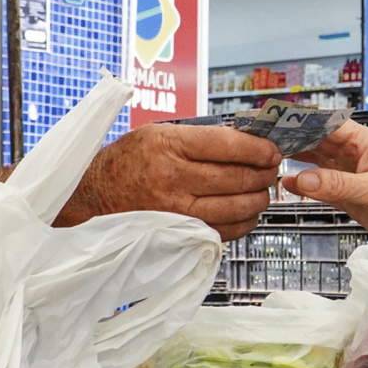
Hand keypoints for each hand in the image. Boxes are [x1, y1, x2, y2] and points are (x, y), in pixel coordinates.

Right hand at [61, 124, 280, 240]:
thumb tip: (248, 139)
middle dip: (264, 173)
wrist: (94, 196)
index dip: (258, 147)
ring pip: (236, 206)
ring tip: (263, 190)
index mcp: (169, 145)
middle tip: (272, 169)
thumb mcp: (158, 134)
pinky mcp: (179, 234)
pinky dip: (244, 222)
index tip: (273, 149)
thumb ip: (200, 137)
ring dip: (258, 198)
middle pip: (237, 177)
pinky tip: (247, 211)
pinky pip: (224, 231)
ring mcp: (177, 210)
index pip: (228, 144)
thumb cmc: (129, 161)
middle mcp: (173, 178)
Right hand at [281, 120, 367, 258]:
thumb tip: (303, 179)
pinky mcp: (352, 198)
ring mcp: (353, 177)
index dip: (301, 122)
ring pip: (318, 163)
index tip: (276, 121)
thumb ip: (338, 185)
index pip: (327, 125)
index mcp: (367, 143)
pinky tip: (287, 183)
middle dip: (294, 138)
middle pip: (319, 141)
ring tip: (269, 156)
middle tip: (264, 138)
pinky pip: (322, 187)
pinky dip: (304, 184)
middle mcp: (357, 156)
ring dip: (297, 159)